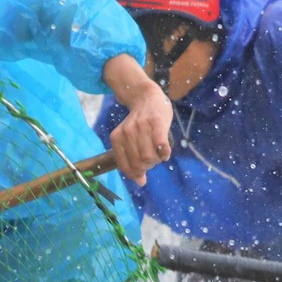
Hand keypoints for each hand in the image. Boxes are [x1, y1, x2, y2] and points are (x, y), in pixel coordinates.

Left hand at [102, 53, 174, 182]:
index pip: (125, 167)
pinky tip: (165, 152)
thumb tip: (140, 183)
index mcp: (117, 138)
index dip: (136, 173)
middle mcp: (127, 132)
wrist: (147, 97)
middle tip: (153, 159)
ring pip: (149, 156)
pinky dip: (164, 153)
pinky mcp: (156, 122)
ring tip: (159, 153)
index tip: (143, 169)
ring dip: (157, 160)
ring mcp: (141, 127)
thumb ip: (133, 162)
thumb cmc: (141, 124)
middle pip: (139, 163)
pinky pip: (161, 145)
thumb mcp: (131, 141)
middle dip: (148, 166)